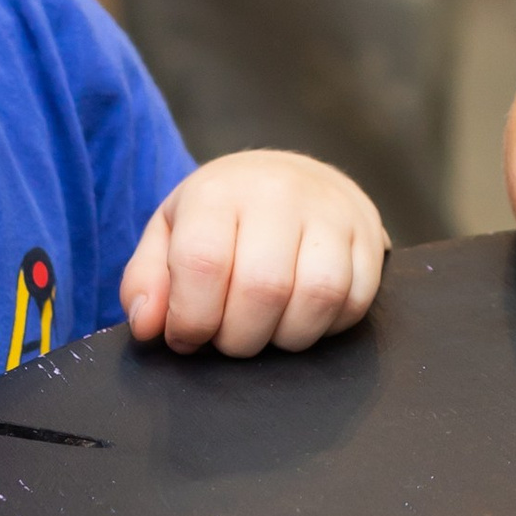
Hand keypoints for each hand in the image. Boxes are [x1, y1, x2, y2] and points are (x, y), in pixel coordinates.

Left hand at [121, 152, 387, 358]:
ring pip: (317, 298)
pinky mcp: (369, 237)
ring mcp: (333, 212)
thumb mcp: (169, 235)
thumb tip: (148, 327)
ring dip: (285, 337)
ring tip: (266, 329)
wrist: (288, 178)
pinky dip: (326, 327)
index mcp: (220, 189)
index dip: (191, 318)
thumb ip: (146, 281)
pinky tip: (301, 315)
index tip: (186, 336)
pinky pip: (355, 302)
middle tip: (228, 335)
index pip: (204, 263)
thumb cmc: (220, 217)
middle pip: (263, 289)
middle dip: (238, 338)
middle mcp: (280, 192)